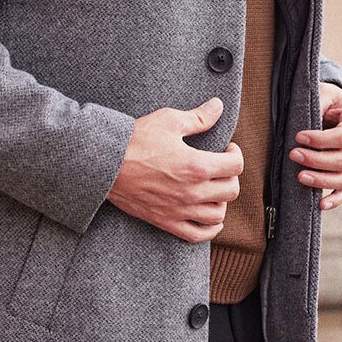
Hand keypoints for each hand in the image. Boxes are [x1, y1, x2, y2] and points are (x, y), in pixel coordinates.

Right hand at [107, 96, 243, 242]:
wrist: (105, 164)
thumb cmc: (135, 141)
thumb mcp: (168, 121)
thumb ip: (198, 117)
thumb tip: (218, 106)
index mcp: (196, 165)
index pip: (235, 165)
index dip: (235, 153)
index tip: (227, 148)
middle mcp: (192, 191)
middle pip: (231, 190)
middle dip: (230, 175)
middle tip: (220, 166)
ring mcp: (180, 209)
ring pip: (219, 214)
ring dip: (221, 200)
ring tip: (213, 188)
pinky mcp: (167, 221)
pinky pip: (198, 234)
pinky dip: (210, 228)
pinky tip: (210, 216)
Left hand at [289, 82, 341, 209]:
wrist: (332, 105)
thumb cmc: (325, 98)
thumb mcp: (321, 93)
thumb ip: (317, 104)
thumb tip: (304, 128)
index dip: (321, 140)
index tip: (298, 137)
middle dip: (316, 160)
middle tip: (293, 155)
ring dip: (322, 180)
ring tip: (300, 176)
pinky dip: (335, 199)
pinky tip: (320, 204)